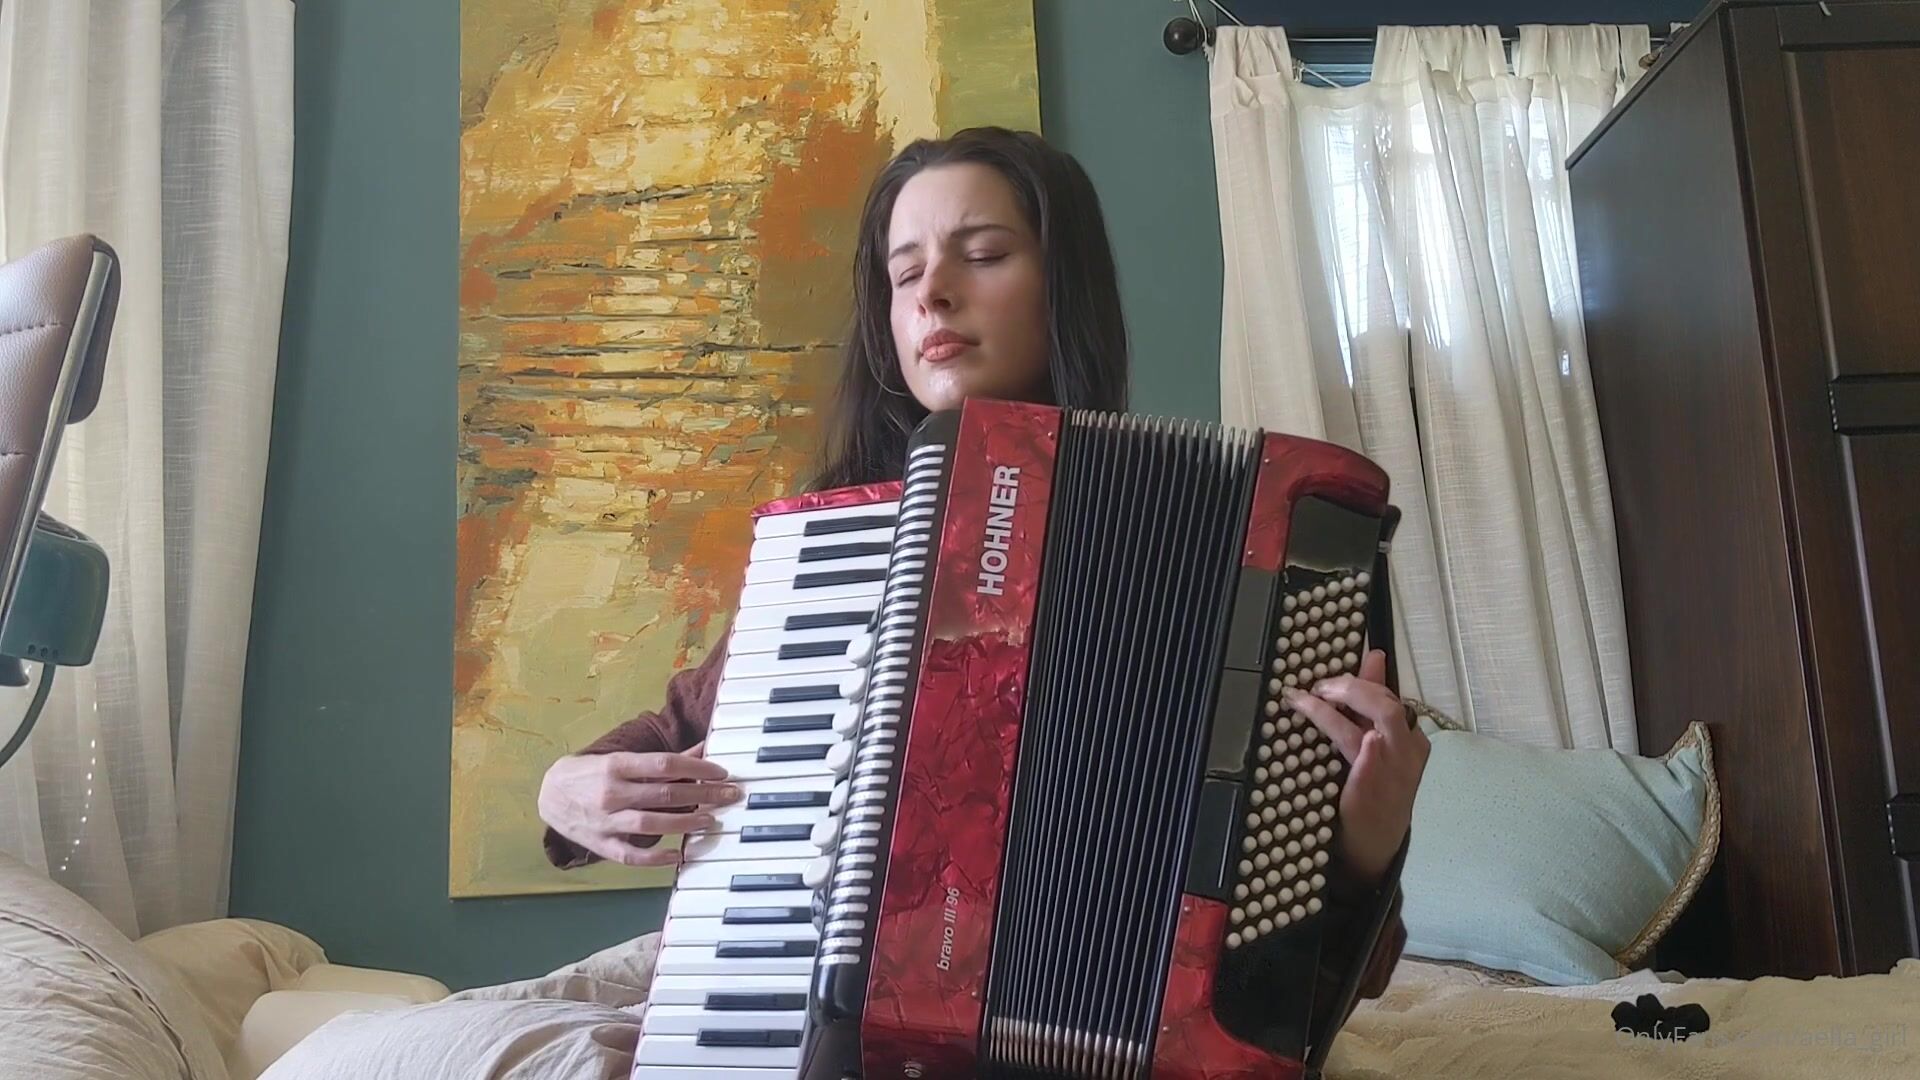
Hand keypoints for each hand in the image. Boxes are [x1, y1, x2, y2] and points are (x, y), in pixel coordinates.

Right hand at [537, 741, 741, 867]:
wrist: (549, 794)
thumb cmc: (592, 774)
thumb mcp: (622, 759)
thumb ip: (662, 760)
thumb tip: (703, 749)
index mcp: (617, 766)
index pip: (664, 764)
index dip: (697, 767)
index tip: (721, 772)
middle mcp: (612, 792)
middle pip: (665, 793)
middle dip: (703, 794)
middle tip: (729, 795)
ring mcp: (606, 821)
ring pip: (651, 824)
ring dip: (686, 823)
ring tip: (711, 820)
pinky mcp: (601, 844)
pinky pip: (631, 856)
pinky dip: (657, 858)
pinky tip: (680, 855)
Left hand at [1283, 650, 1428, 884]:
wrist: (1374, 849)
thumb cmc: (1375, 794)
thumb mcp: (1378, 747)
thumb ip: (1372, 705)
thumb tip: (1374, 658)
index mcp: (1411, 743)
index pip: (1391, 699)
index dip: (1368, 678)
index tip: (1347, 664)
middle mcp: (1407, 751)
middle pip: (1386, 704)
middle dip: (1351, 687)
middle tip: (1319, 685)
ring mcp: (1392, 768)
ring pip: (1375, 721)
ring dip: (1336, 703)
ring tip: (1307, 698)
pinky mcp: (1371, 784)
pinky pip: (1363, 751)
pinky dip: (1353, 736)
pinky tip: (1341, 725)